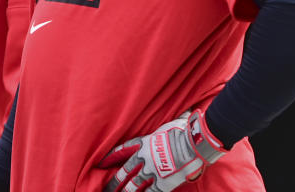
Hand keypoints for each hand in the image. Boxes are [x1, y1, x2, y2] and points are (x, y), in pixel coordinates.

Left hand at [98, 110, 225, 191]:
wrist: (192, 144)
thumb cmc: (184, 131)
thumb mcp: (174, 123)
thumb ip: (174, 121)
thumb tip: (187, 111)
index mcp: (145, 143)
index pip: (123, 149)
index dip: (112, 156)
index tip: (103, 161)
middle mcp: (144, 158)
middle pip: (125, 171)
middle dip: (115, 180)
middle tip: (106, 187)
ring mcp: (152, 172)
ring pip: (133, 185)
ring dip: (124, 191)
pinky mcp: (162, 183)